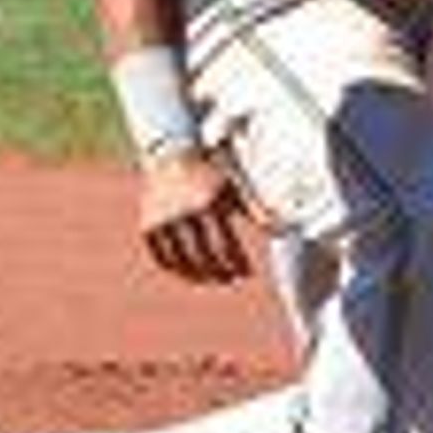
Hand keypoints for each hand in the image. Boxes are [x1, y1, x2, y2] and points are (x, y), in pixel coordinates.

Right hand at [137, 150, 251, 285]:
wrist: (170, 154)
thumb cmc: (211, 172)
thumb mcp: (234, 187)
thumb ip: (258, 211)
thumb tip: (285, 231)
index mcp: (208, 203)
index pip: (225, 247)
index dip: (237, 264)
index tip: (247, 272)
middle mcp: (183, 214)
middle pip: (203, 258)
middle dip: (220, 273)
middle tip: (231, 279)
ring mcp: (162, 221)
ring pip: (181, 262)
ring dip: (198, 277)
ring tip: (212, 279)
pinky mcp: (148, 226)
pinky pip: (162, 258)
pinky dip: (176, 270)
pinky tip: (190, 273)